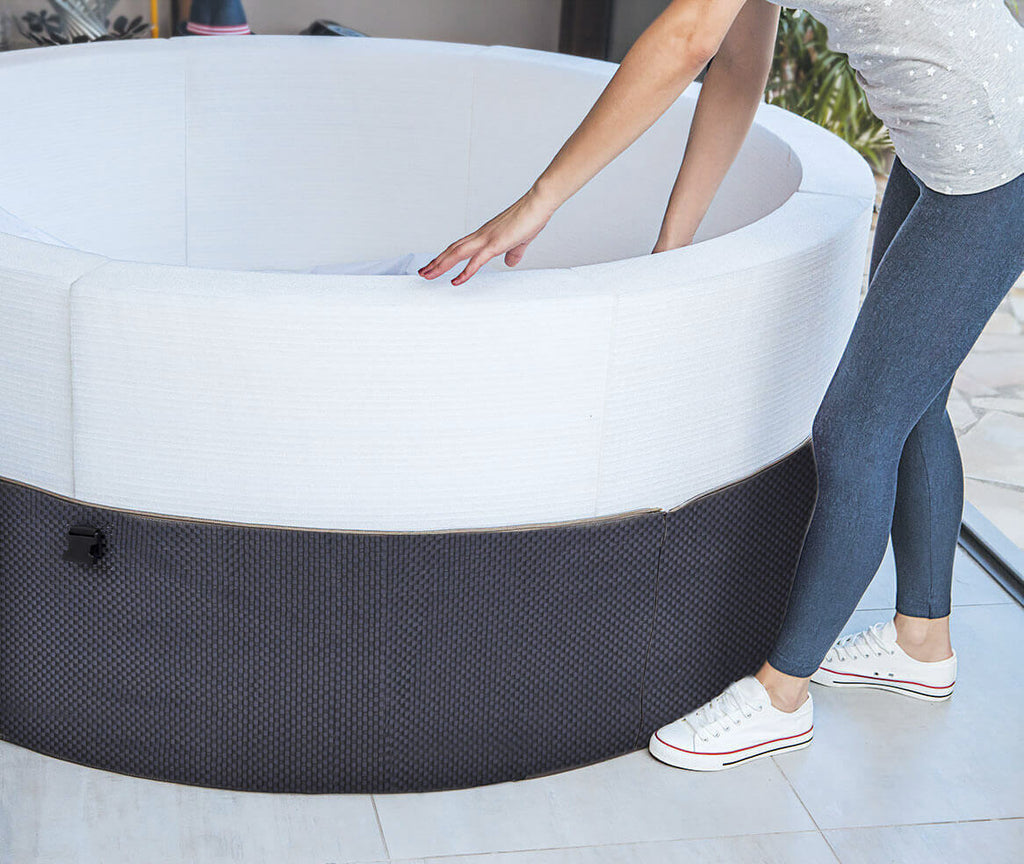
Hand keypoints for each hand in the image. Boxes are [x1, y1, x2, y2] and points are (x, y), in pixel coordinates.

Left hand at [418, 187, 556, 284]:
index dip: (446, 256)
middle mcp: (481, 235)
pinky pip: (476, 261)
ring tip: (427, 274)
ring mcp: (486, 239)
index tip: (436, 264)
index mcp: (485, 234)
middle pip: (452, 250)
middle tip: (422, 272)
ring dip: (441, 265)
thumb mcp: (520, 241)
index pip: (460, 247)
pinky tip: (455, 281)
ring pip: (457, 254)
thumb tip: (509, 263)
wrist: (538, 204)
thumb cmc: (530, 218)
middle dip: (436, 262)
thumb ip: (513, 253)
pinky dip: (464, 272)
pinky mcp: (495, 244)